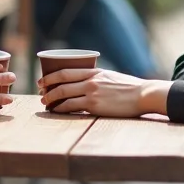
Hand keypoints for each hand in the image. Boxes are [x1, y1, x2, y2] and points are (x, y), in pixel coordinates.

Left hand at [37, 67, 170, 116]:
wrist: (143, 95)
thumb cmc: (129, 88)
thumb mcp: (111, 77)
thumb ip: (97, 78)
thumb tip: (85, 83)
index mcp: (94, 72)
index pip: (66, 71)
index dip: (50, 76)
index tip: (42, 81)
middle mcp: (91, 81)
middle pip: (61, 84)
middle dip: (47, 89)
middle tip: (41, 94)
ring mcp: (92, 93)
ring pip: (64, 96)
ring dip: (52, 101)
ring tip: (46, 104)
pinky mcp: (95, 106)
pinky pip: (72, 108)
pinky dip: (61, 109)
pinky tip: (57, 111)